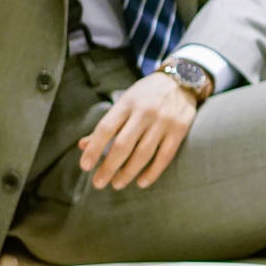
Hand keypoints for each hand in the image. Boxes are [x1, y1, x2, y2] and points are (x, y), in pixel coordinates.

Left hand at [78, 73, 199, 190]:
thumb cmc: (146, 95)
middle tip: (98, 183)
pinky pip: (165, 155)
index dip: (94, 149)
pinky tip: (142, 182)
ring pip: (143, 153)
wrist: (182, 80)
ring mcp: (163, 122)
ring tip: (117, 184)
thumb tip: (83, 146)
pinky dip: (153, 172)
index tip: (85, 167)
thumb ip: (107, 124)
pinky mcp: (179, 130)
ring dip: (128, 172)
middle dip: (108, 167)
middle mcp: (145, 113)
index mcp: (127, 104)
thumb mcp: (124, 102)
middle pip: (123, 145)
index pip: (106, 129)